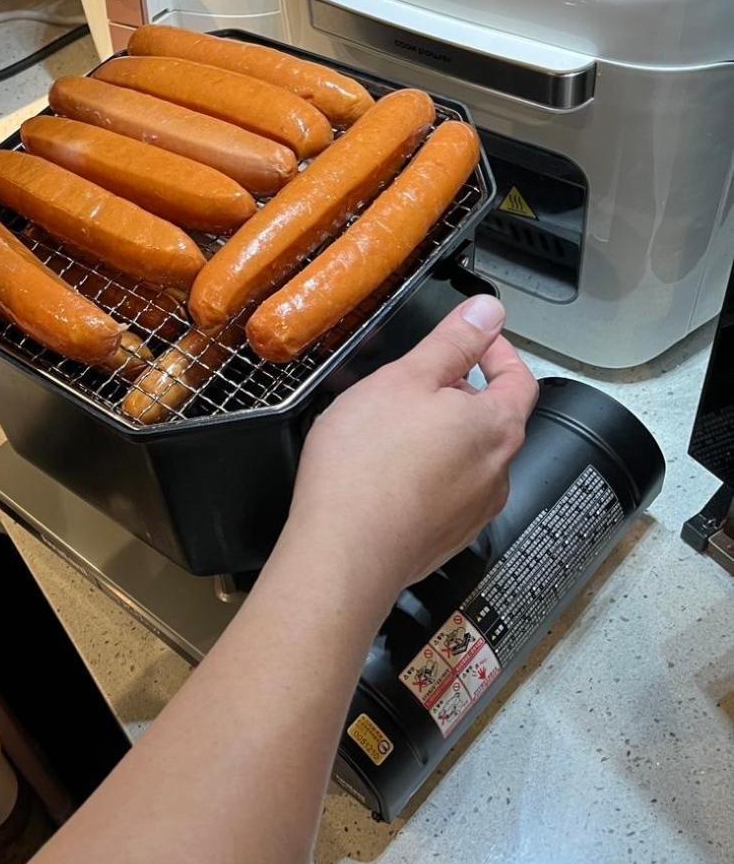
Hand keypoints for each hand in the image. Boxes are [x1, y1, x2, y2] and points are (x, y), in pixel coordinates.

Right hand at [286, 295, 537, 594]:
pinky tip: (386, 473)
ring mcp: (473, 511)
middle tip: (418, 380)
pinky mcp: (445, 538)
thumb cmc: (367, 465)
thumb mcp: (405, 378)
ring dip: (443, 437)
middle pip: (493, 419)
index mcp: (495, 426)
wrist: (344, 552)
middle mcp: (497, 472)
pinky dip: (427, 475)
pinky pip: (446, 494)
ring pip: (468, 459)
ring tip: (393, 428)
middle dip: (461, 394)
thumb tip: (488, 311)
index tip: (474, 338)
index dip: (498, 352)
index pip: (519, 378)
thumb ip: (453, 342)